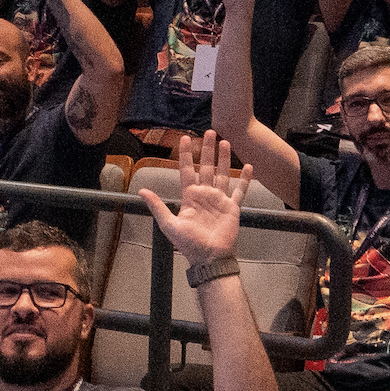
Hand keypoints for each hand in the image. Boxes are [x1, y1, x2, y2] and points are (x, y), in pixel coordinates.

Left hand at [151, 132, 247, 267]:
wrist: (209, 258)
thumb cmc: (188, 244)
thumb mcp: (169, 224)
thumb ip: (157, 206)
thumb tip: (141, 190)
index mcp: (189, 196)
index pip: (187, 170)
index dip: (186, 154)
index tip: (185, 138)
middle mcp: (204, 195)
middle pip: (206, 167)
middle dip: (207, 149)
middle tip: (210, 132)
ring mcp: (219, 200)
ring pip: (223, 174)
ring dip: (224, 158)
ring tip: (226, 142)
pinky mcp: (232, 208)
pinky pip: (239, 191)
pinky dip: (244, 179)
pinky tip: (248, 166)